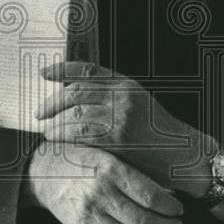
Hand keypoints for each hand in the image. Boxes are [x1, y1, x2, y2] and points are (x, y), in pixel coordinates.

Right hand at [24, 142, 182, 223]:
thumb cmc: (79, 157)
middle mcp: (100, 193)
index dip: (169, 206)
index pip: (149, 194)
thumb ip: (131, 168)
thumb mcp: (106, 151)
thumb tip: (165, 188)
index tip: (179, 208)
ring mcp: (89, 213)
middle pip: (142, 219)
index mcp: (110, 169)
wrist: (42, 172)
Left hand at [35, 61, 215, 195]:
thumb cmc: (159, 133)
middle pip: (76, 92)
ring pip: (75, 114)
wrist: (183, 154)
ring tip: (47, 132)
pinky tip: (57, 142)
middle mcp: (122, 95)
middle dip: (53, 103)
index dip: (62, 69)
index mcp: (125, 83)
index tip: (44, 72)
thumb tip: (75, 99)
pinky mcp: (118, 137)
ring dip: (56, 124)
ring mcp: (120, 115)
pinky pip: (82, 134)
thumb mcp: (138, 104)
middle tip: (40, 113)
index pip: (88, 69)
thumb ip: (112, 98)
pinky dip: (65, 138)